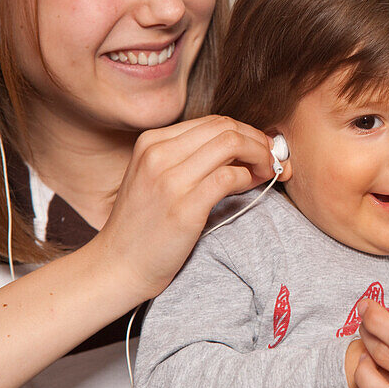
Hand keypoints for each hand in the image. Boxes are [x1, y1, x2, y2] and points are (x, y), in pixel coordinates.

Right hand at [95, 115, 277, 298]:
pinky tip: (253, 186)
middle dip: (257, 139)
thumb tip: (242, 149)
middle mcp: (158, 154)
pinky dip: (248, 177)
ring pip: (231, 143)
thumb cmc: (143, 226)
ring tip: (267, 171)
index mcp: (151, 142)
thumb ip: (189, 159)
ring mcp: (170, 180)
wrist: (117, 266)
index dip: (244, 131)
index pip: (211, 121)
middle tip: (271, 157)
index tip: (260, 146)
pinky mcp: (184, 207)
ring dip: (259, 155)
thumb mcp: (155, 179)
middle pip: (225, 127)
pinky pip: (228, 177)